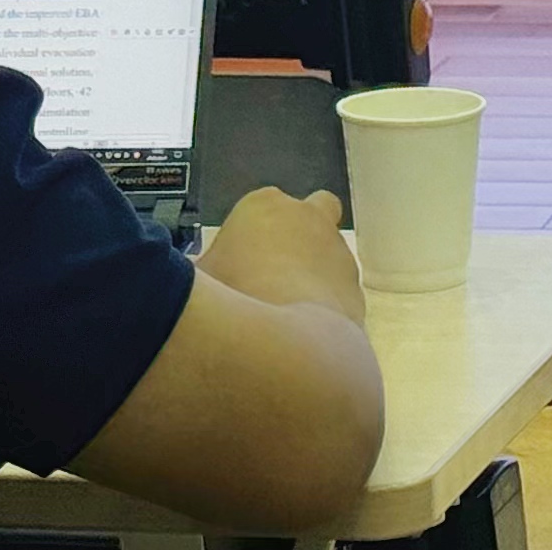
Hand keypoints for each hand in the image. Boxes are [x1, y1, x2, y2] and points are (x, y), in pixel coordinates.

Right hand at [199, 186, 367, 324]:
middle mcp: (309, 219)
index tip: (233, 266)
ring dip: (312, 277)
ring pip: (328, 256)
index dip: (247, 236)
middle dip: (298, 235)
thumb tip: (195, 285)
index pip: (259, 208)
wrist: (286, 346)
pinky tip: (302, 336)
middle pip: (311, 212)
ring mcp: (338, 253)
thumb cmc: (234, 302)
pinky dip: (325, 309)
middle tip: (270, 273)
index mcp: (264, 206)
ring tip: (281, 317)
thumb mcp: (196, 283)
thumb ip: (201, 274)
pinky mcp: (356, 290)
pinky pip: (338, 295)